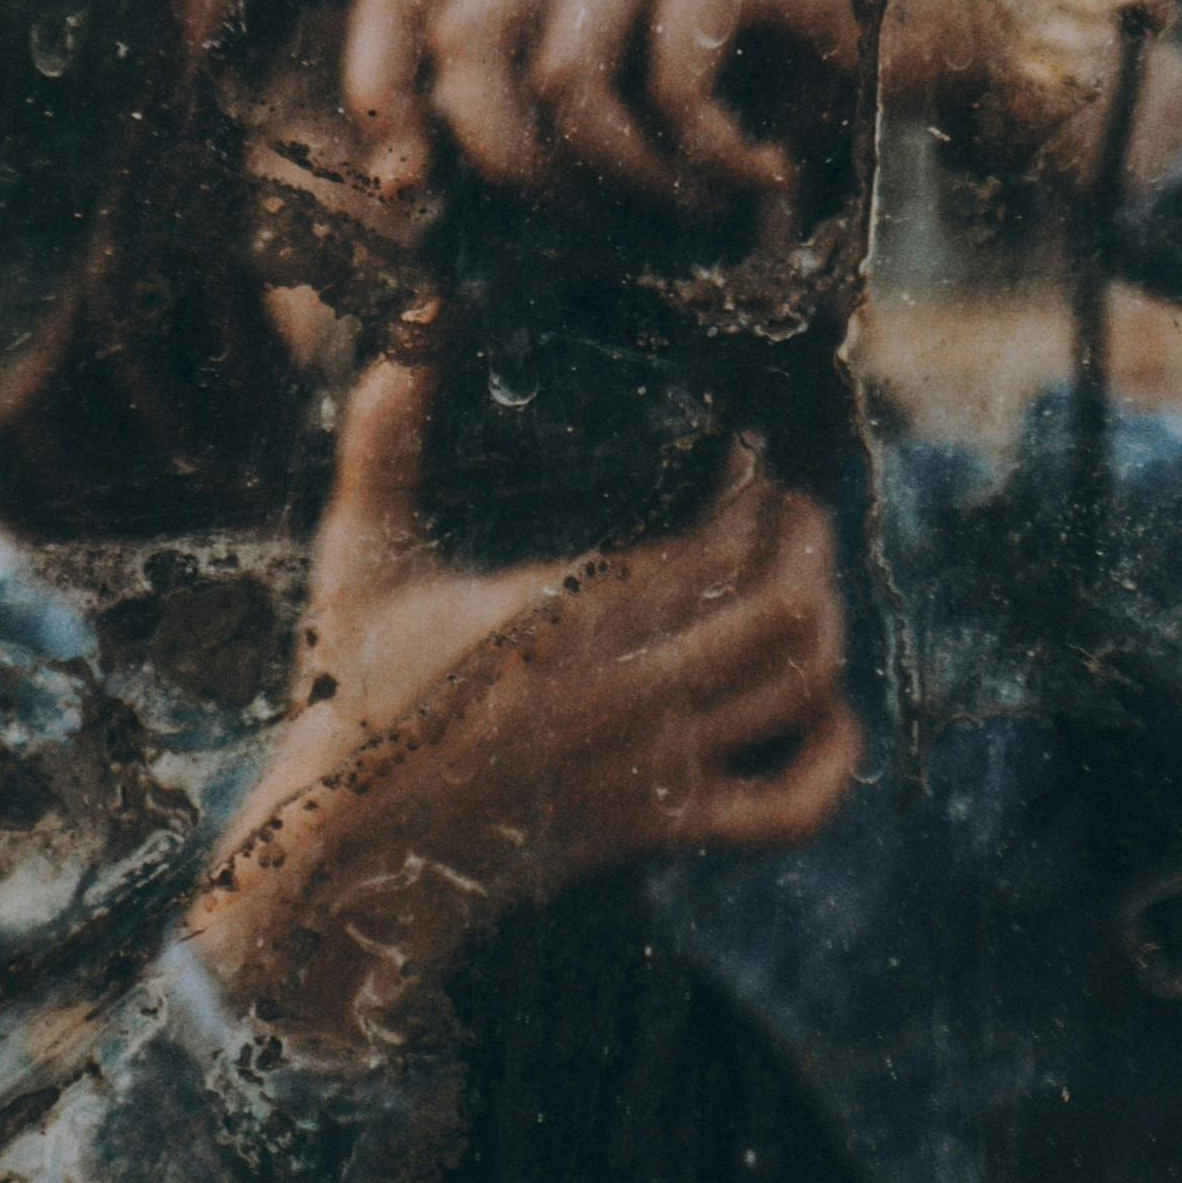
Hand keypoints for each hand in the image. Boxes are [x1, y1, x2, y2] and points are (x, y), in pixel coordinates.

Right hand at [184, 357, 859, 1058]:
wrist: (349, 859)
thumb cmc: (356, 694)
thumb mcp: (357, 557)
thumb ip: (383, 440)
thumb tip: (415, 324)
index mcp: (562, 620)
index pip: (717, 545)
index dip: (758, 489)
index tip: (750, 449)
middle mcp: (626, 695)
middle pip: (785, 611)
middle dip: (809, 544)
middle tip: (794, 504)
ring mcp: (654, 768)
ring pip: (801, 691)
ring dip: (827, 624)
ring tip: (807, 576)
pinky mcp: (662, 828)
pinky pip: (788, 812)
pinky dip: (832, 761)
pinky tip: (827, 710)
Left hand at [344, 0, 859, 208]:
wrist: (926, 42)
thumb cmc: (778, 103)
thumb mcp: (645, 126)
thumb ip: (551, 144)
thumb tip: (432, 213)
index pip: (400, 2)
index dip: (377, 91)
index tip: (406, 187)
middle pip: (466, 44)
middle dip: (514, 166)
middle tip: (595, 231)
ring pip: (565, 76)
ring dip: (633, 178)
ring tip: (701, 209)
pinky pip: (670, 84)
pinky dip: (712, 161)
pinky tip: (763, 175)